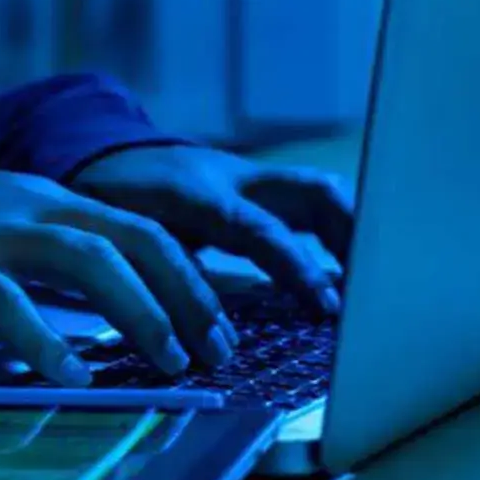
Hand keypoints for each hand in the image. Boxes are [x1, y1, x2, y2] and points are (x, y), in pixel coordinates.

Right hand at [0, 170, 238, 385]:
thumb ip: (53, 256)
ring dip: (137, 310)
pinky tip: (71, 375)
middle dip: (184, 294)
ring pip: (83, 258)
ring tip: (168, 359)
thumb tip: (118, 307)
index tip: (217, 327)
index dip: (188, 277)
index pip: (139, 227)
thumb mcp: (0, 231)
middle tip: (215, 350)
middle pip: (129, 237)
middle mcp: (25, 204)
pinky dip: (43, 339)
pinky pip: (2, 302)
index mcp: (44, 198)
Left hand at [70, 145, 353, 311]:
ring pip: (318, 192)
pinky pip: (307, 202)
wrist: (104, 153)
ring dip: (353, 233)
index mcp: (194, 194)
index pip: (258, 228)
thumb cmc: (108, 203)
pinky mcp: (259, 186)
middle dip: (351, 237)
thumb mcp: (119, 238)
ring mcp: (250, 178)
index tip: (326, 306)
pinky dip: (336, 233)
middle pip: (311, 192)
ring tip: (376, 284)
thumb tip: (181, 327)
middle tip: (376, 290)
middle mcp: (233, 179)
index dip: (295, 266)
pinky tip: (351, 274)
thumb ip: (153, 273)